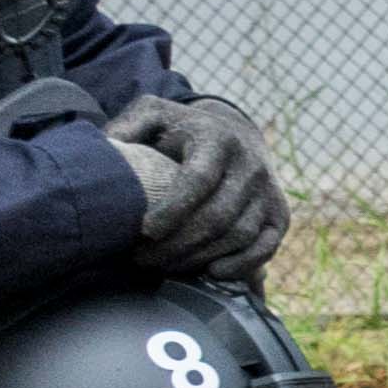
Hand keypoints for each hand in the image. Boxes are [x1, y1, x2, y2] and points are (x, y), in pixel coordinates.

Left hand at [110, 88, 289, 280]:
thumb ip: (127, 127)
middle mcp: (250, 164)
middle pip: (218, 215)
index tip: (144, 232)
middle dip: (178, 244)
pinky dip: (242, 265)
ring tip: (165, 266)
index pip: (199, 180)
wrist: (234, 134)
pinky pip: (266, 246)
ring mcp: (268, 190)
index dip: (173, 210)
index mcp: (218, 138)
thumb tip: (107, 152)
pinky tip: (212, 273)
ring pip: (239, 234)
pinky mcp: (279, 213)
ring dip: (200, 257)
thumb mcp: (152, 115)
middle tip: (143, 259)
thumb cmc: (181, 130)